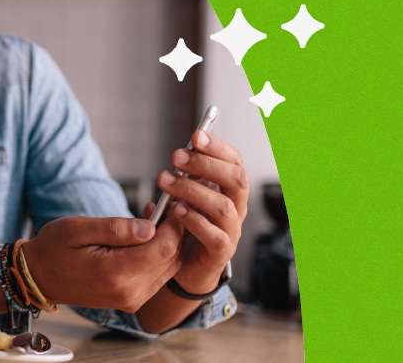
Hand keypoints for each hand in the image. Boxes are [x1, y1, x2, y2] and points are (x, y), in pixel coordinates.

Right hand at [22, 215, 184, 312]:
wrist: (39, 278)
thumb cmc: (53, 249)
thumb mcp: (77, 229)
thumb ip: (115, 229)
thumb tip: (150, 227)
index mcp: (115, 274)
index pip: (163, 248)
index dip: (174, 224)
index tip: (171, 203)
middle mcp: (129, 292)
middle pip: (171, 259)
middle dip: (175, 231)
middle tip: (167, 205)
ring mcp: (131, 299)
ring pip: (169, 268)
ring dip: (169, 242)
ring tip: (156, 217)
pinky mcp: (131, 299)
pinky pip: (158, 276)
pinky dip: (159, 254)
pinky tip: (147, 236)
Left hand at [151, 130, 248, 294]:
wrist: (186, 267)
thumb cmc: (185, 226)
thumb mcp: (182, 196)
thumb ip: (182, 179)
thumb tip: (176, 157)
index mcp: (229, 189)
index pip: (234, 162)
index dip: (218, 147)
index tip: (195, 135)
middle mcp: (236, 207)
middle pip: (236, 179)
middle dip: (206, 164)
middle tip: (176, 156)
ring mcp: (232, 231)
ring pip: (224, 207)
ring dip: (193, 190)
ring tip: (166, 182)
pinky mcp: (221, 253)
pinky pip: (216, 237)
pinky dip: (197, 222)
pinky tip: (177, 212)